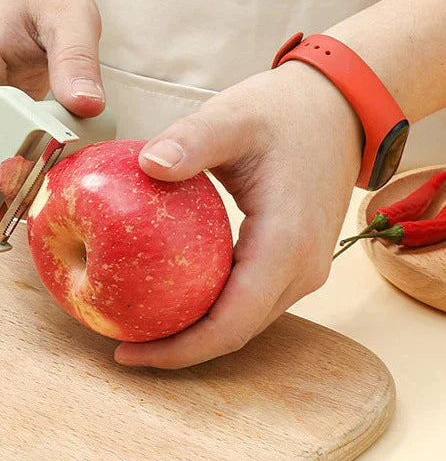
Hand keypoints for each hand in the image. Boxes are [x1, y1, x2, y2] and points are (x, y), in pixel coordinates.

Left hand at [114, 61, 362, 368]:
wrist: (337, 108)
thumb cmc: (286, 112)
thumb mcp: (233, 118)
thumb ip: (192, 140)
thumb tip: (148, 165)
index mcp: (285, 245)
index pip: (230, 324)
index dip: (179, 349)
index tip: (128, 352)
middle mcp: (301, 269)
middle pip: (235, 332)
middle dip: (179, 347)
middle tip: (123, 341)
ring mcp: (303, 267)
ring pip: (243, 319)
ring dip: (195, 329)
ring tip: (142, 323)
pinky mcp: (295, 258)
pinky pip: (250, 297)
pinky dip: (211, 305)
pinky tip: (176, 291)